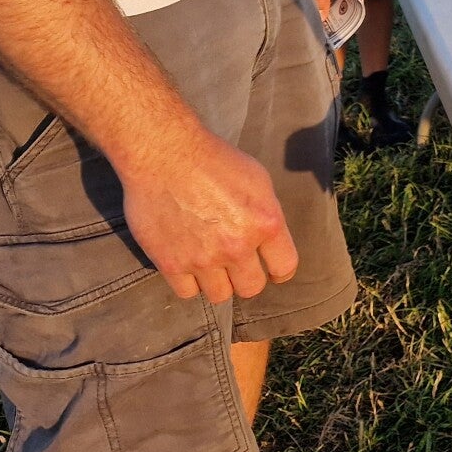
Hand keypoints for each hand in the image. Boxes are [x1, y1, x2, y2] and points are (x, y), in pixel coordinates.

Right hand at [119, 127, 297, 303]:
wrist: (166, 155)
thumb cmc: (215, 160)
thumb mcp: (258, 181)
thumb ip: (266, 215)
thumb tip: (268, 240)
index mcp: (265, 223)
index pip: (285, 267)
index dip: (279, 270)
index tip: (272, 270)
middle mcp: (237, 246)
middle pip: (251, 288)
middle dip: (247, 278)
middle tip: (238, 266)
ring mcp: (203, 259)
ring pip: (220, 295)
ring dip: (218, 282)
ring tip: (212, 264)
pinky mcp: (171, 264)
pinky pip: (188, 292)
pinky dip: (189, 282)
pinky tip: (189, 263)